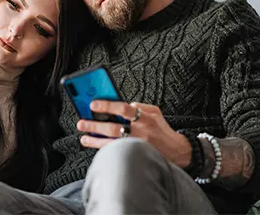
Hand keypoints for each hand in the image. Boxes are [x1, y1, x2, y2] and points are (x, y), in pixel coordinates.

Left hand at [77, 100, 191, 167]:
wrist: (178, 151)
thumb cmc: (162, 129)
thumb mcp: (154, 111)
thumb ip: (138, 105)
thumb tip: (121, 104)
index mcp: (145, 117)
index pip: (123, 108)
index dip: (107, 106)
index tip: (92, 104)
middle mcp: (141, 131)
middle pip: (114, 127)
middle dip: (95, 125)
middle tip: (81, 122)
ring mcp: (138, 145)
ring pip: (112, 142)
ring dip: (95, 140)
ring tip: (83, 137)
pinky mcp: (137, 155)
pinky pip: (117, 152)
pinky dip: (104, 149)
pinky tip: (95, 146)